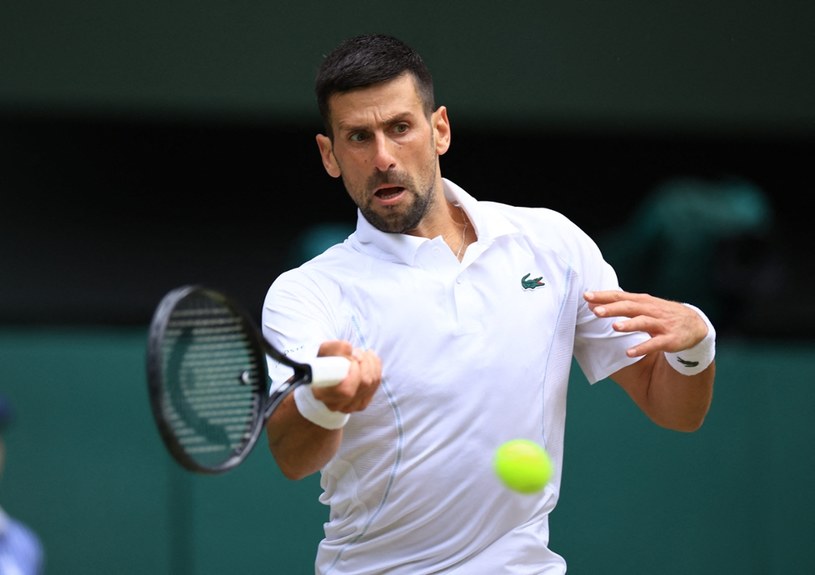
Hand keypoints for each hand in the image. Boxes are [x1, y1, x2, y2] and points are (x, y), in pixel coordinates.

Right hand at [312, 340, 381, 412]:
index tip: (351, 358)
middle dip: (364, 362)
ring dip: (370, 363)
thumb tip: (350, 350)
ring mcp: (351, 406)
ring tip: (360, 353)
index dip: (354, 373)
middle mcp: (336, 405)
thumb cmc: (323, 363)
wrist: (325, 374)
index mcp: (322, 394)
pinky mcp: (362, 403)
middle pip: (364, 384)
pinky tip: (369, 358)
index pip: (346, 390)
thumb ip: (335, 348)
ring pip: (372, 383)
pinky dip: (376, 367)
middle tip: (356, 352)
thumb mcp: (324, 351)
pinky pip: (376, 384)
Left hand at [584, 290, 708, 357]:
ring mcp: (661, 324)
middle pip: (629, 307)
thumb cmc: (661, 314)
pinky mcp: (669, 339)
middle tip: (595, 311)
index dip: (603, 296)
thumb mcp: (643, 305)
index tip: (586, 295)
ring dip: (629, 325)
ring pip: (643, 322)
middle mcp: (651, 310)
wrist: (694, 324)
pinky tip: (630, 353)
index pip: (620, 296)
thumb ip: (620, 304)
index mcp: (642, 301)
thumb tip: (592, 303)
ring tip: (615, 327)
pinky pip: (655, 344)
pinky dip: (643, 348)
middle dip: (613, 308)